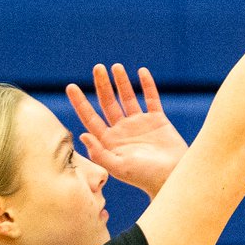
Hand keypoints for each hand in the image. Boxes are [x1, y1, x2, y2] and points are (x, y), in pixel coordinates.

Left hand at [65, 64, 189, 196]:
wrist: (173, 177)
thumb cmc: (145, 177)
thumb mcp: (119, 168)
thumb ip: (100, 153)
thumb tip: (83, 135)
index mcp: (110, 142)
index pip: (91, 118)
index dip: (80, 103)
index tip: (71, 86)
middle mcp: (123, 131)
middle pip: (108, 103)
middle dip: (102, 85)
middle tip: (97, 68)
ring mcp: (140, 125)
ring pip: (127, 98)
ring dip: (121, 82)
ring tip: (116, 66)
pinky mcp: (158, 121)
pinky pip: (151, 99)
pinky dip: (147, 85)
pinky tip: (141, 72)